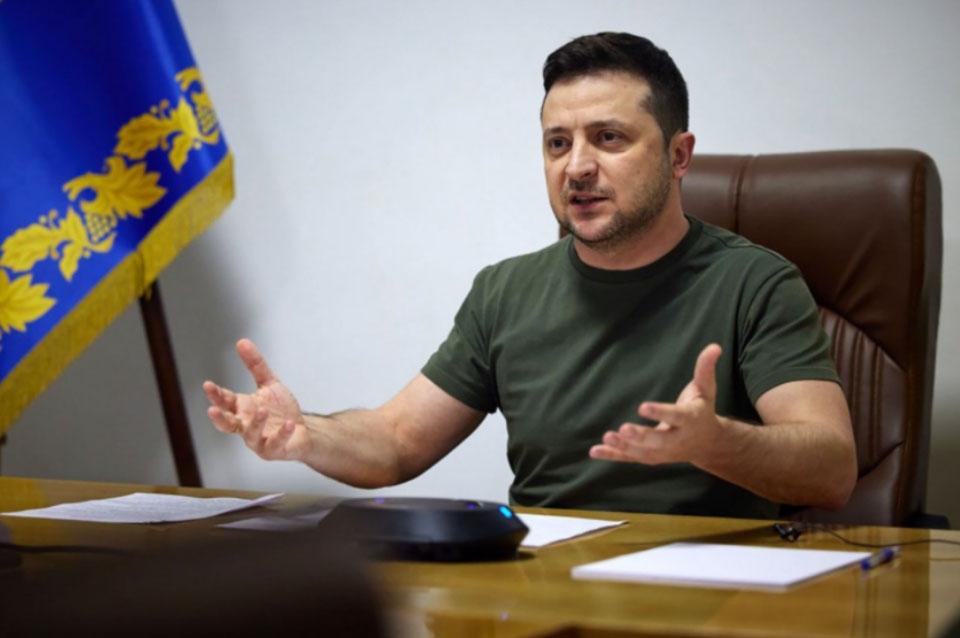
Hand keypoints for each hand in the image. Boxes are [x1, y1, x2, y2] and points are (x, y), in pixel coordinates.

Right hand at [203, 339, 311, 460]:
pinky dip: (281, 434)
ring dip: (255, 423)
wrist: (302, 432)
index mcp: (242, 409)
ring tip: (262, 410)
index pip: (224, 401)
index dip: (215, 394)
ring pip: (250, 435)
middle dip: (219, 417)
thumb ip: (255, 365)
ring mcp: (258, 440)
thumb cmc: (281, 411)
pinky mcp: (274, 450)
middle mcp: (245, 426)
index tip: (208, 385)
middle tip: (212, 409)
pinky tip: (288, 424)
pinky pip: (275, 443)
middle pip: (227, 423)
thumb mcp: (269, 383)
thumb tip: (242, 342)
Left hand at [589, 343, 725, 465]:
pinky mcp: (651, 457)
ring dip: (625, 447)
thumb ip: (706, 369)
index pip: (675, 416)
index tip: (642, 406)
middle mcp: (677, 440)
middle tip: (624, 429)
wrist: (708, 444)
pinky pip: (630, 458)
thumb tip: (714, 346)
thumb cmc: (702, 410)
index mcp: (690, 420)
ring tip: (608, 437)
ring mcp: (663, 452)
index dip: (660, 412)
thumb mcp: (707, 389)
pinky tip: (595, 450)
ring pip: (643, 452)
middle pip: (659, 440)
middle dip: (641, 436)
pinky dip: (613, 456)